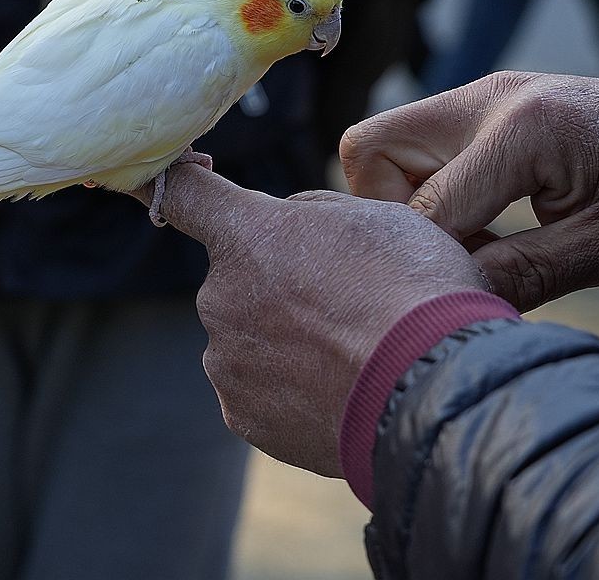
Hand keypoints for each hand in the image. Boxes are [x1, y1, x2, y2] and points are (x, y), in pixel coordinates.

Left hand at [128, 166, 486, 475]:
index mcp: (246, 235)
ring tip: (351, 357)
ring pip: (249, 341)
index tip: (164, 181)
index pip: (183, 194)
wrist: (435, 391)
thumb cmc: (414, 291)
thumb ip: (308, 215)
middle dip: (277, 289)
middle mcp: (219, 296)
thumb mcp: (373, 217)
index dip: (174, 182)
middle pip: (237, 282)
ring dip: (286, 345)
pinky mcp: (243, 416)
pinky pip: (261, 393)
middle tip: (343, 308)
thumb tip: (285, 227)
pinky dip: (293, 393)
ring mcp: (226, 361)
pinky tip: (339, 392)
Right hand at [340, 72, 598, 311]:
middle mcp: (490, 97)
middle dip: (387, 210)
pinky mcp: (494, 105)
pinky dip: (433, 187)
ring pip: (388, 144)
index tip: (448, 296)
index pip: (422, 208)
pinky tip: (484, 224)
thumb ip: (518, 274)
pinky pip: (425, 145)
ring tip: (471, 243)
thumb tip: (442, 303)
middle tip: (441, 255)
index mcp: (521, 128)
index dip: (426, 260)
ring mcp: (489, 95)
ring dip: (407, 198)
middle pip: (371, 149)